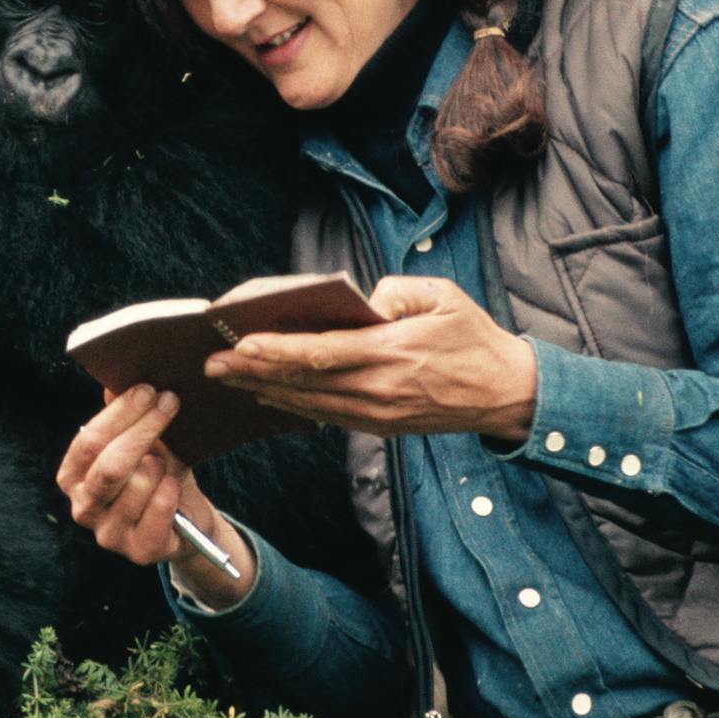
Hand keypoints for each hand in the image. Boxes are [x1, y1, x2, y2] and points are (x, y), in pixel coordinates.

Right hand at [55, 384, 254, 608]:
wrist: (185, 518)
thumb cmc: (158, 473)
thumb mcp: (143, 440)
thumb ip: (126, 416)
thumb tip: (113, 382)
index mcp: (73, 477)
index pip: (88, 442)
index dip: (119, 414)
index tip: (148, 389)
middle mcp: (83, 507)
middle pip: (110, 464)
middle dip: (143, 429)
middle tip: (170, 402)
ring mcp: (108, 534)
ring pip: (138, 485)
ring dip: (161, 466)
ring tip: (167, 463)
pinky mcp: (138, 552)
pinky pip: (159, 509)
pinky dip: (171, 491)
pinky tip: (173, 487)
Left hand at [203, 275, 537, 441]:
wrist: (506, 393)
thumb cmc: (473, 338)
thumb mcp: (443, 297)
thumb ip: (396, 291)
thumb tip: (358, 302)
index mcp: (394, 352)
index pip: (324, 353)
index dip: (280, 350)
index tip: (243, 343)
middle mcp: (381, 388)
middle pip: (305, 381)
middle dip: (255, 373)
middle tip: (213, 364)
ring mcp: (379, 412)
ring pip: (310, 403)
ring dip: (265, 391)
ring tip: (227, 379)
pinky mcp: (380, 426)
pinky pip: (327, 415)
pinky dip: (292, 405)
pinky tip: (267, 394)